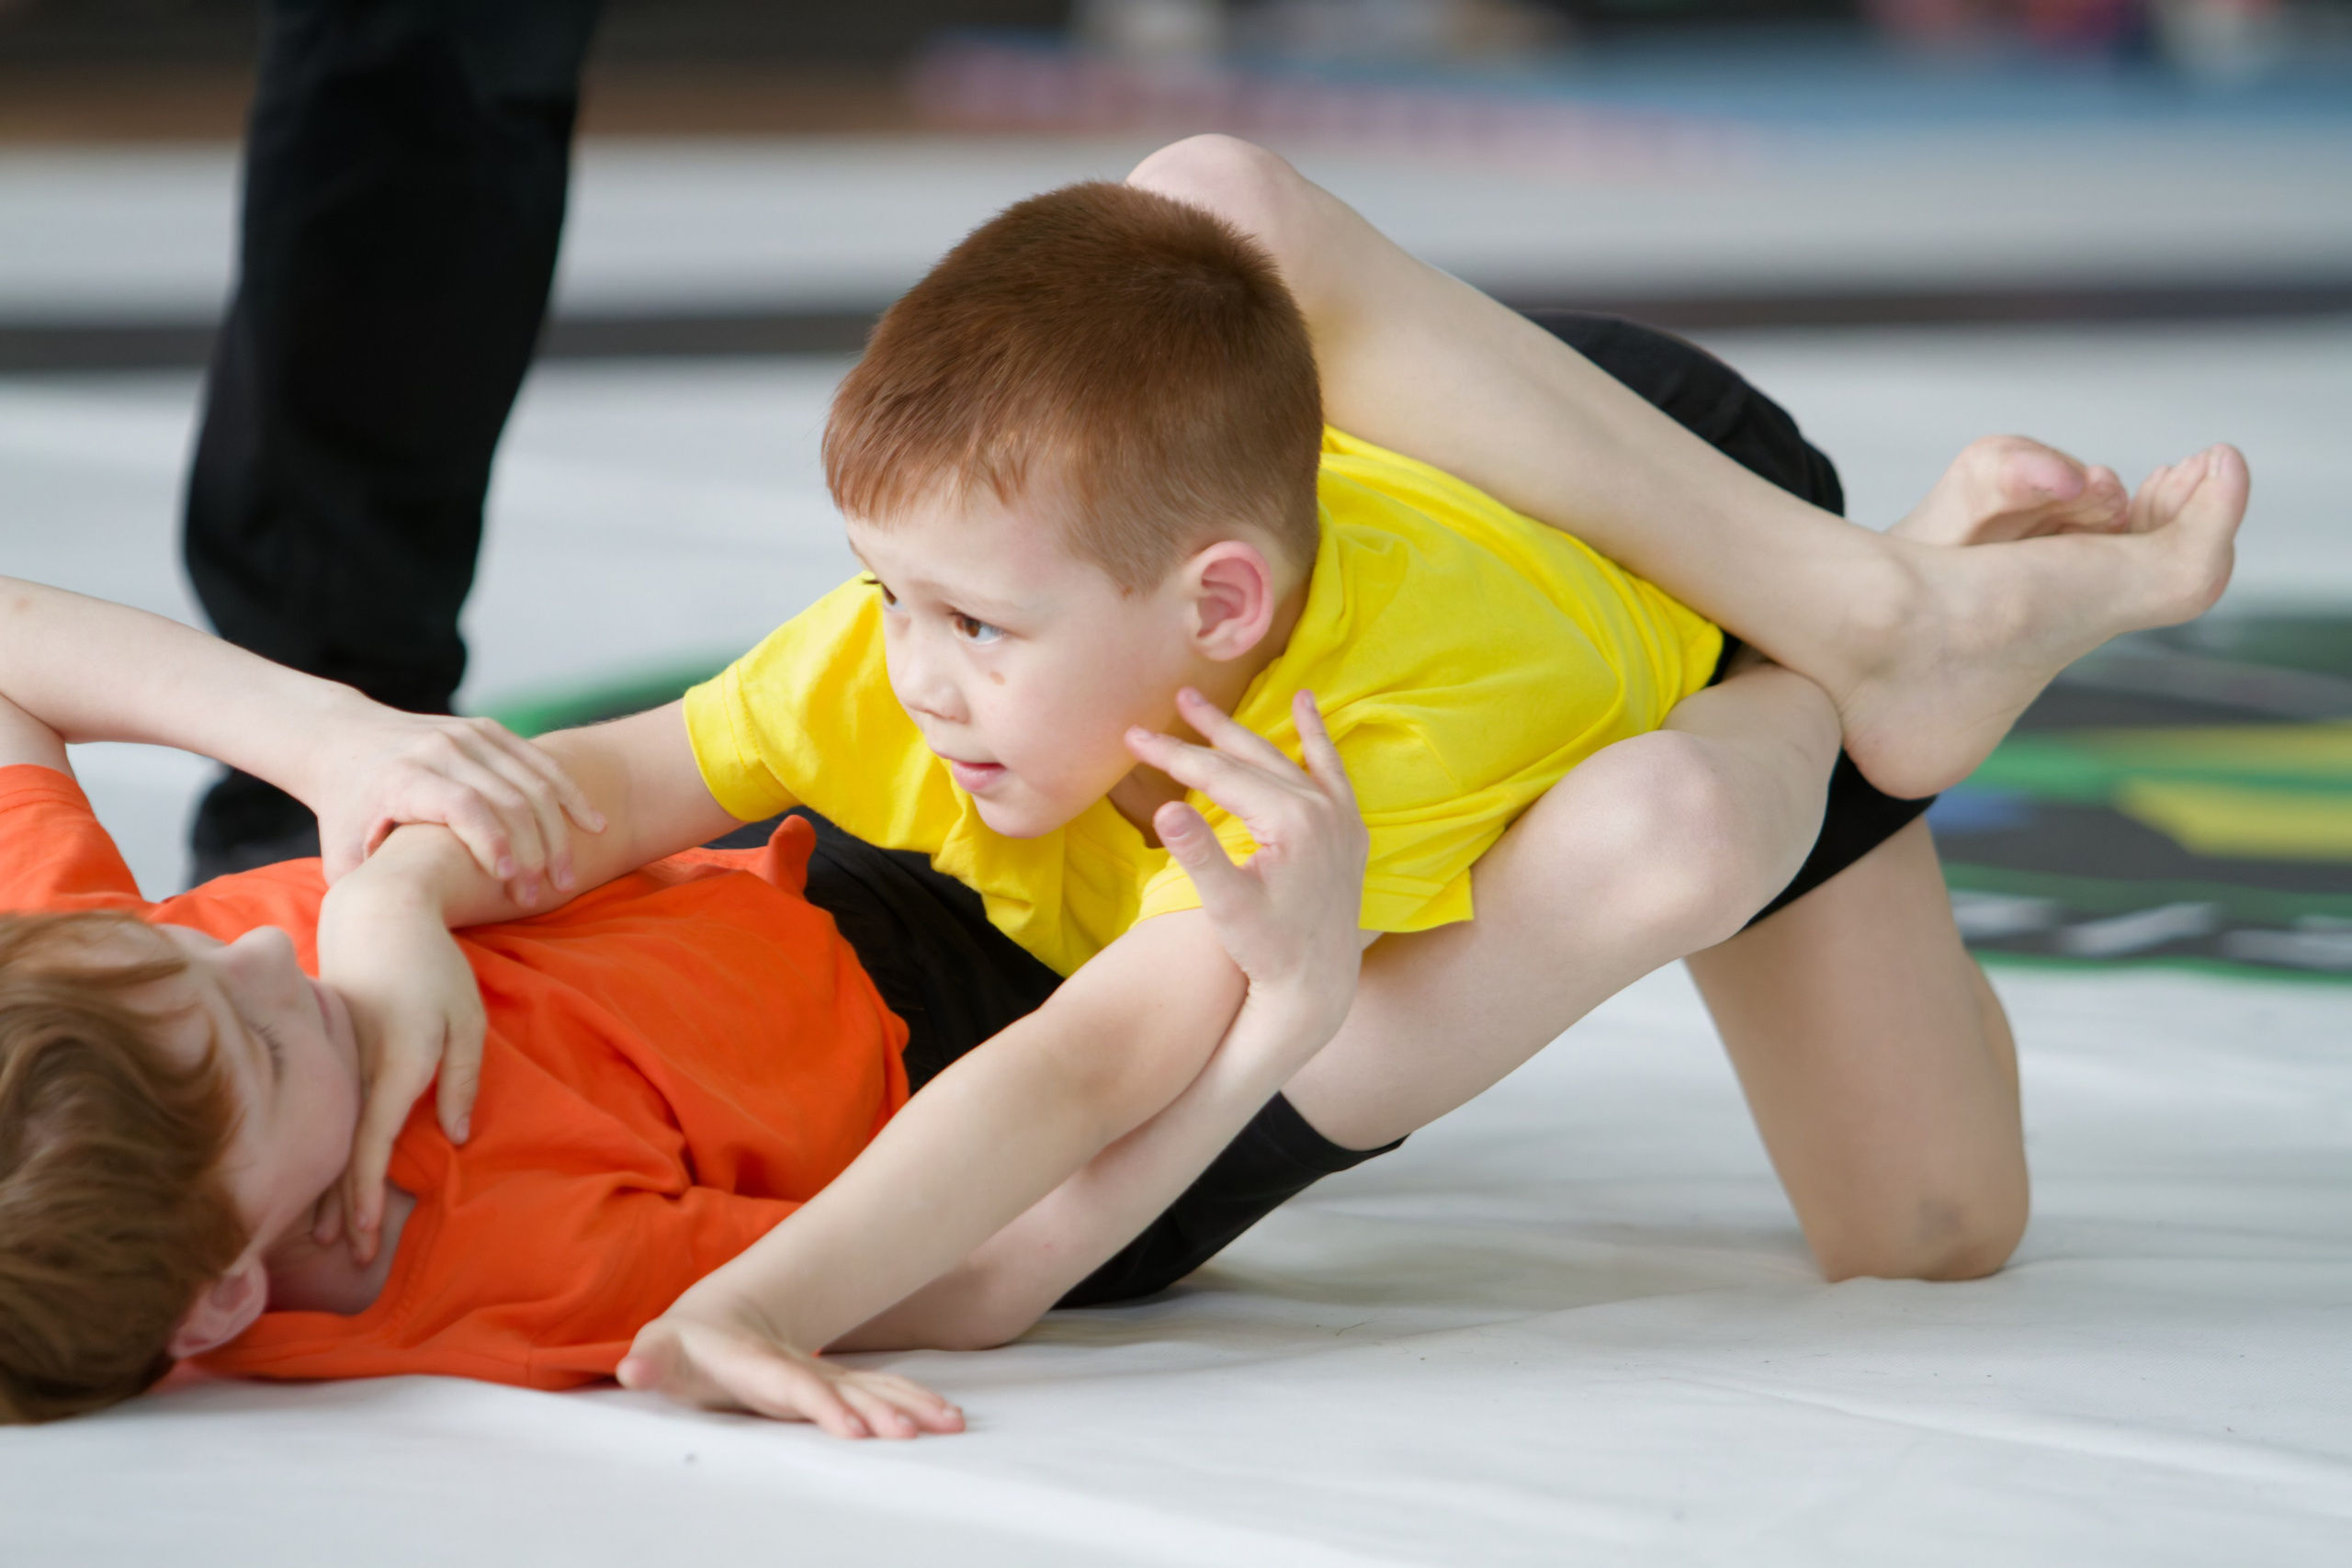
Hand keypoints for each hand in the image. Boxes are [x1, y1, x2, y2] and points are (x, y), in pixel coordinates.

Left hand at [307, 705, 603, 904]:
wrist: (341, 739)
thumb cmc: (344, 809)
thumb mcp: (338, 852)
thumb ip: (367, 890)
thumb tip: (396, 934)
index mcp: (403, 777)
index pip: (463, 806)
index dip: (493, 843)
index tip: (510, 883)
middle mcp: (439, 749)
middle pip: (506, 797)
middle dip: (534, 849)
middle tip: (548, 894)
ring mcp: (466, 735)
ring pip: (531, 779)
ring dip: (558, 830)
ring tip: (568, 875)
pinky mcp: (486, 729)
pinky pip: (539, 761)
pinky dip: (569, 793)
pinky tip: (593, 824)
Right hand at [314, 875, 486, 1263]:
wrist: (376, 914)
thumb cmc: (433, 967)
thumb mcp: (468, 1021)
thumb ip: (463, 1082)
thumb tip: (456, 1138)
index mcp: (395, 1063)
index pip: (375, 1145)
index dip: (367, 1196)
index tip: (364, 1238)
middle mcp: (354, 1067)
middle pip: (343, 1150)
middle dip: (342, 1205)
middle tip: (348, 1255)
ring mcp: (331, 1058)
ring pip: (327, 1132)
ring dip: (327, 1181)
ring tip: (324, 1231)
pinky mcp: (321, 1049)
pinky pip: (321, 1107)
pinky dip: (322, 1145)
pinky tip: (320, 1173)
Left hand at [619, 1295, 965, 1438]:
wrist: (721, 1318)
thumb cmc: (683, 1346)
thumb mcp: (661, 1352)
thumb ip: (650, 1361)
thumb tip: (631, 1369)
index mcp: (761, 1366)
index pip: (798, 1386)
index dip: (826, 1406)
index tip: (856, 1431)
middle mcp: (800, 1370)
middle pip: (849, 1390)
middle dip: (884, 1411)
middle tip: (917, 1434)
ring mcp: (821, 1378)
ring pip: (874, 1389)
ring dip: (911, 1405)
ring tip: (950, 1424)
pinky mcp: (832, 1389)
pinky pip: (880, 1394)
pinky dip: (913, 1402)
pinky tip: (945, 1418)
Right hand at [1123, 688, 1368, 1039]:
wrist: (1319, 982)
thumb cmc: (1267, 949)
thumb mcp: (1227, 907)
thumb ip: (1199, 855)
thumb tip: (1164, 810)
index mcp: (1291, 821)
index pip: (1220, 774)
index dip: (1172, 754)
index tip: (1133, 736)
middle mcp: (1322, 808)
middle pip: (1251, 757)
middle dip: (1206, 729)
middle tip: (1170, 701)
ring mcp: (1340, 815)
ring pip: (1282, 758)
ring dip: (1245, 731)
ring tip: (1206, 704)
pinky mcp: (1348, 826)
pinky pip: (1330, 767)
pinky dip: (1316, 735)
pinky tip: (1306, 703)